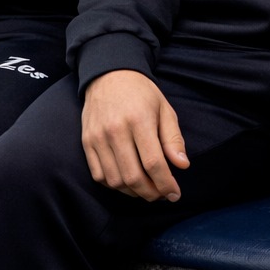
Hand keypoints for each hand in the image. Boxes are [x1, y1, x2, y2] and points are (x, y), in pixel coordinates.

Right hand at [81, 70, 188, 201]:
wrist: (109, 75)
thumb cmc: (142, 93)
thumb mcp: (164, 108)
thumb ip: (173, 138)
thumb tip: (182, 166)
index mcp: (140, 120)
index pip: (153, 163)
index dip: (165, 183)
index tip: (175, 194)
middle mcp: (116, 130)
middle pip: (133, 177)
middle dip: (151, 193)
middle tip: (162, 195)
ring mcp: (98, 138)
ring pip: (115, 180)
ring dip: (133, 192)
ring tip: (147, 189)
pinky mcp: (87, 142)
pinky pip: (99, 175)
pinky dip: (114, 185)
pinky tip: (127, 182)